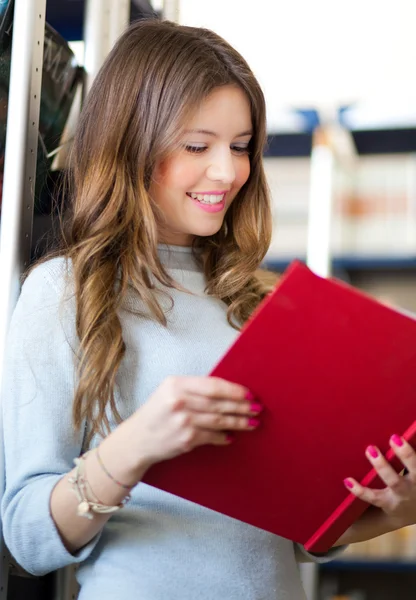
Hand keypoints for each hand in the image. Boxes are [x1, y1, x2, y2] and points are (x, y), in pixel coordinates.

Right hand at [127, 375, 260, 469]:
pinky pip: (212, 437)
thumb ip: (194, 389)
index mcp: (176, 384)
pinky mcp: (186, 439)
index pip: (213, 385)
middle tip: (257, 408)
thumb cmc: (156, 413)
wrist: (137, 439)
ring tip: (252, 422)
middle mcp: (179, 401)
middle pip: (219, 403)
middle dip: (241, 406)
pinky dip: (224, 437)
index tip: (248, 393)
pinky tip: (232, 436)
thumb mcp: (169, 392)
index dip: (234, 390)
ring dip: (239, 422)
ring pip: (219, 420)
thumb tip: (227, 392)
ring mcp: (183, 421)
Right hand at [343, 435, 415, 532]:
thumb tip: (317, 518)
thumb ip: (354, 508)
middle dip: (382, 467)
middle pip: (394, 482)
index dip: (360, 492)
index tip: (347, 481)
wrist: (415, 510)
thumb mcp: (374, 508)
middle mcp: (404, 493)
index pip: (373, 499)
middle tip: (370, 450)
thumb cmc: (387, 503)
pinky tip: (412, 432)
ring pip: (414, 468)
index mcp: (389, 503)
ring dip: (405, 454)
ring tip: (394, 438)